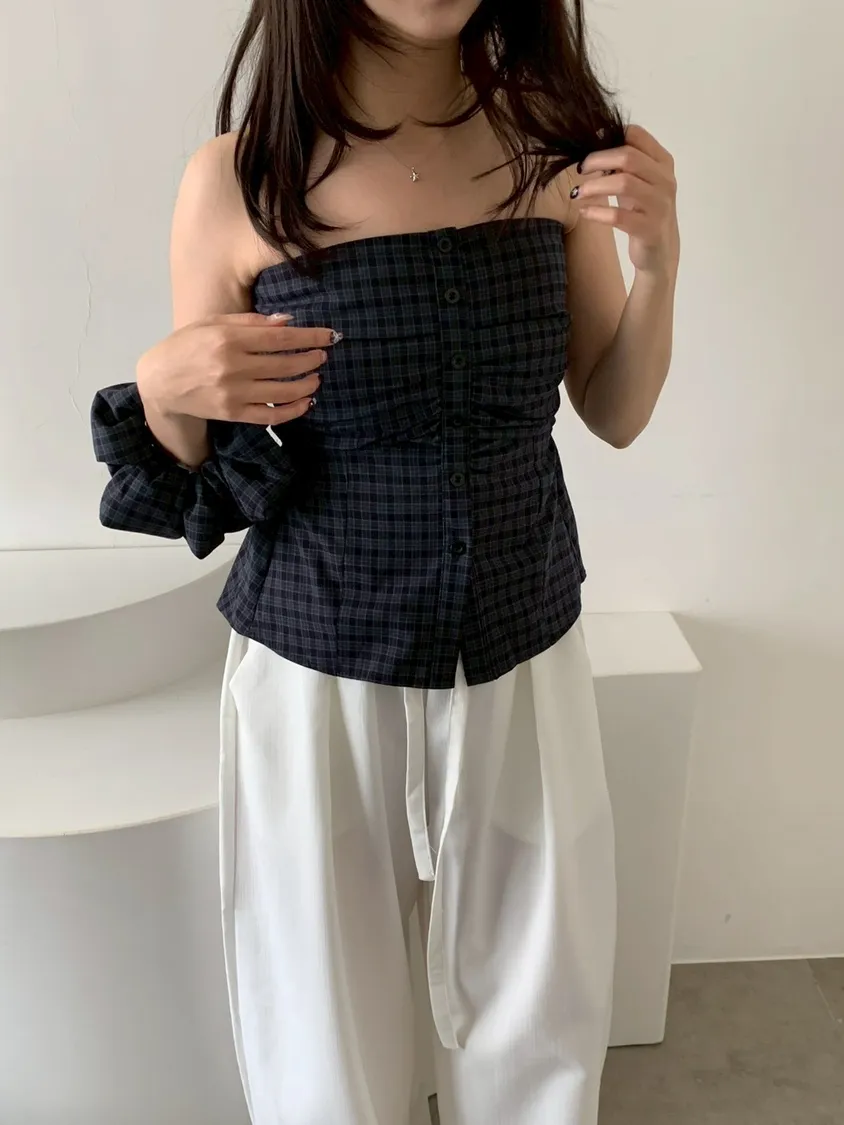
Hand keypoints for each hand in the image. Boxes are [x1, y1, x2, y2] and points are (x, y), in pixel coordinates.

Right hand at [137, 312, 339, 425]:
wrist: (160, 382)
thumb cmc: (187, 346)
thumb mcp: (213, 323)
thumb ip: (250, 322)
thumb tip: (287, 321)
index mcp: (229, 340)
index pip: (279, 338)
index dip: (308, 337)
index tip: (328, 335)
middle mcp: (232, 367)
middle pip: (284, 365)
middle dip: (310, 360)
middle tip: (323, 356)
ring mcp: (233, 393)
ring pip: (282, 392)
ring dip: (306, 385)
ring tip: (316, 378)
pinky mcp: (233, 414)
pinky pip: (270, 416)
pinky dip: (292, 410)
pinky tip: (305, 402)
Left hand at [572, 124, 678, 276]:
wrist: (660, 251)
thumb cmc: (644, 212)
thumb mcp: (639, 183)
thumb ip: (624, 165)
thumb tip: (594, 144)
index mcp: (663, 163)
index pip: (637, 135)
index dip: (610, 135)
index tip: (590, 145)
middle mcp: (665, 180)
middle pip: (628, 157)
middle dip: (598, 160)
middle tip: (580, 168)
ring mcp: (659, 205)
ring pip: (623, 183)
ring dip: (594, 186)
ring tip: (577, 193)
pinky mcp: (649, 229)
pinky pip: (618, 216)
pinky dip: (597, 212)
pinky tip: (584, 212)